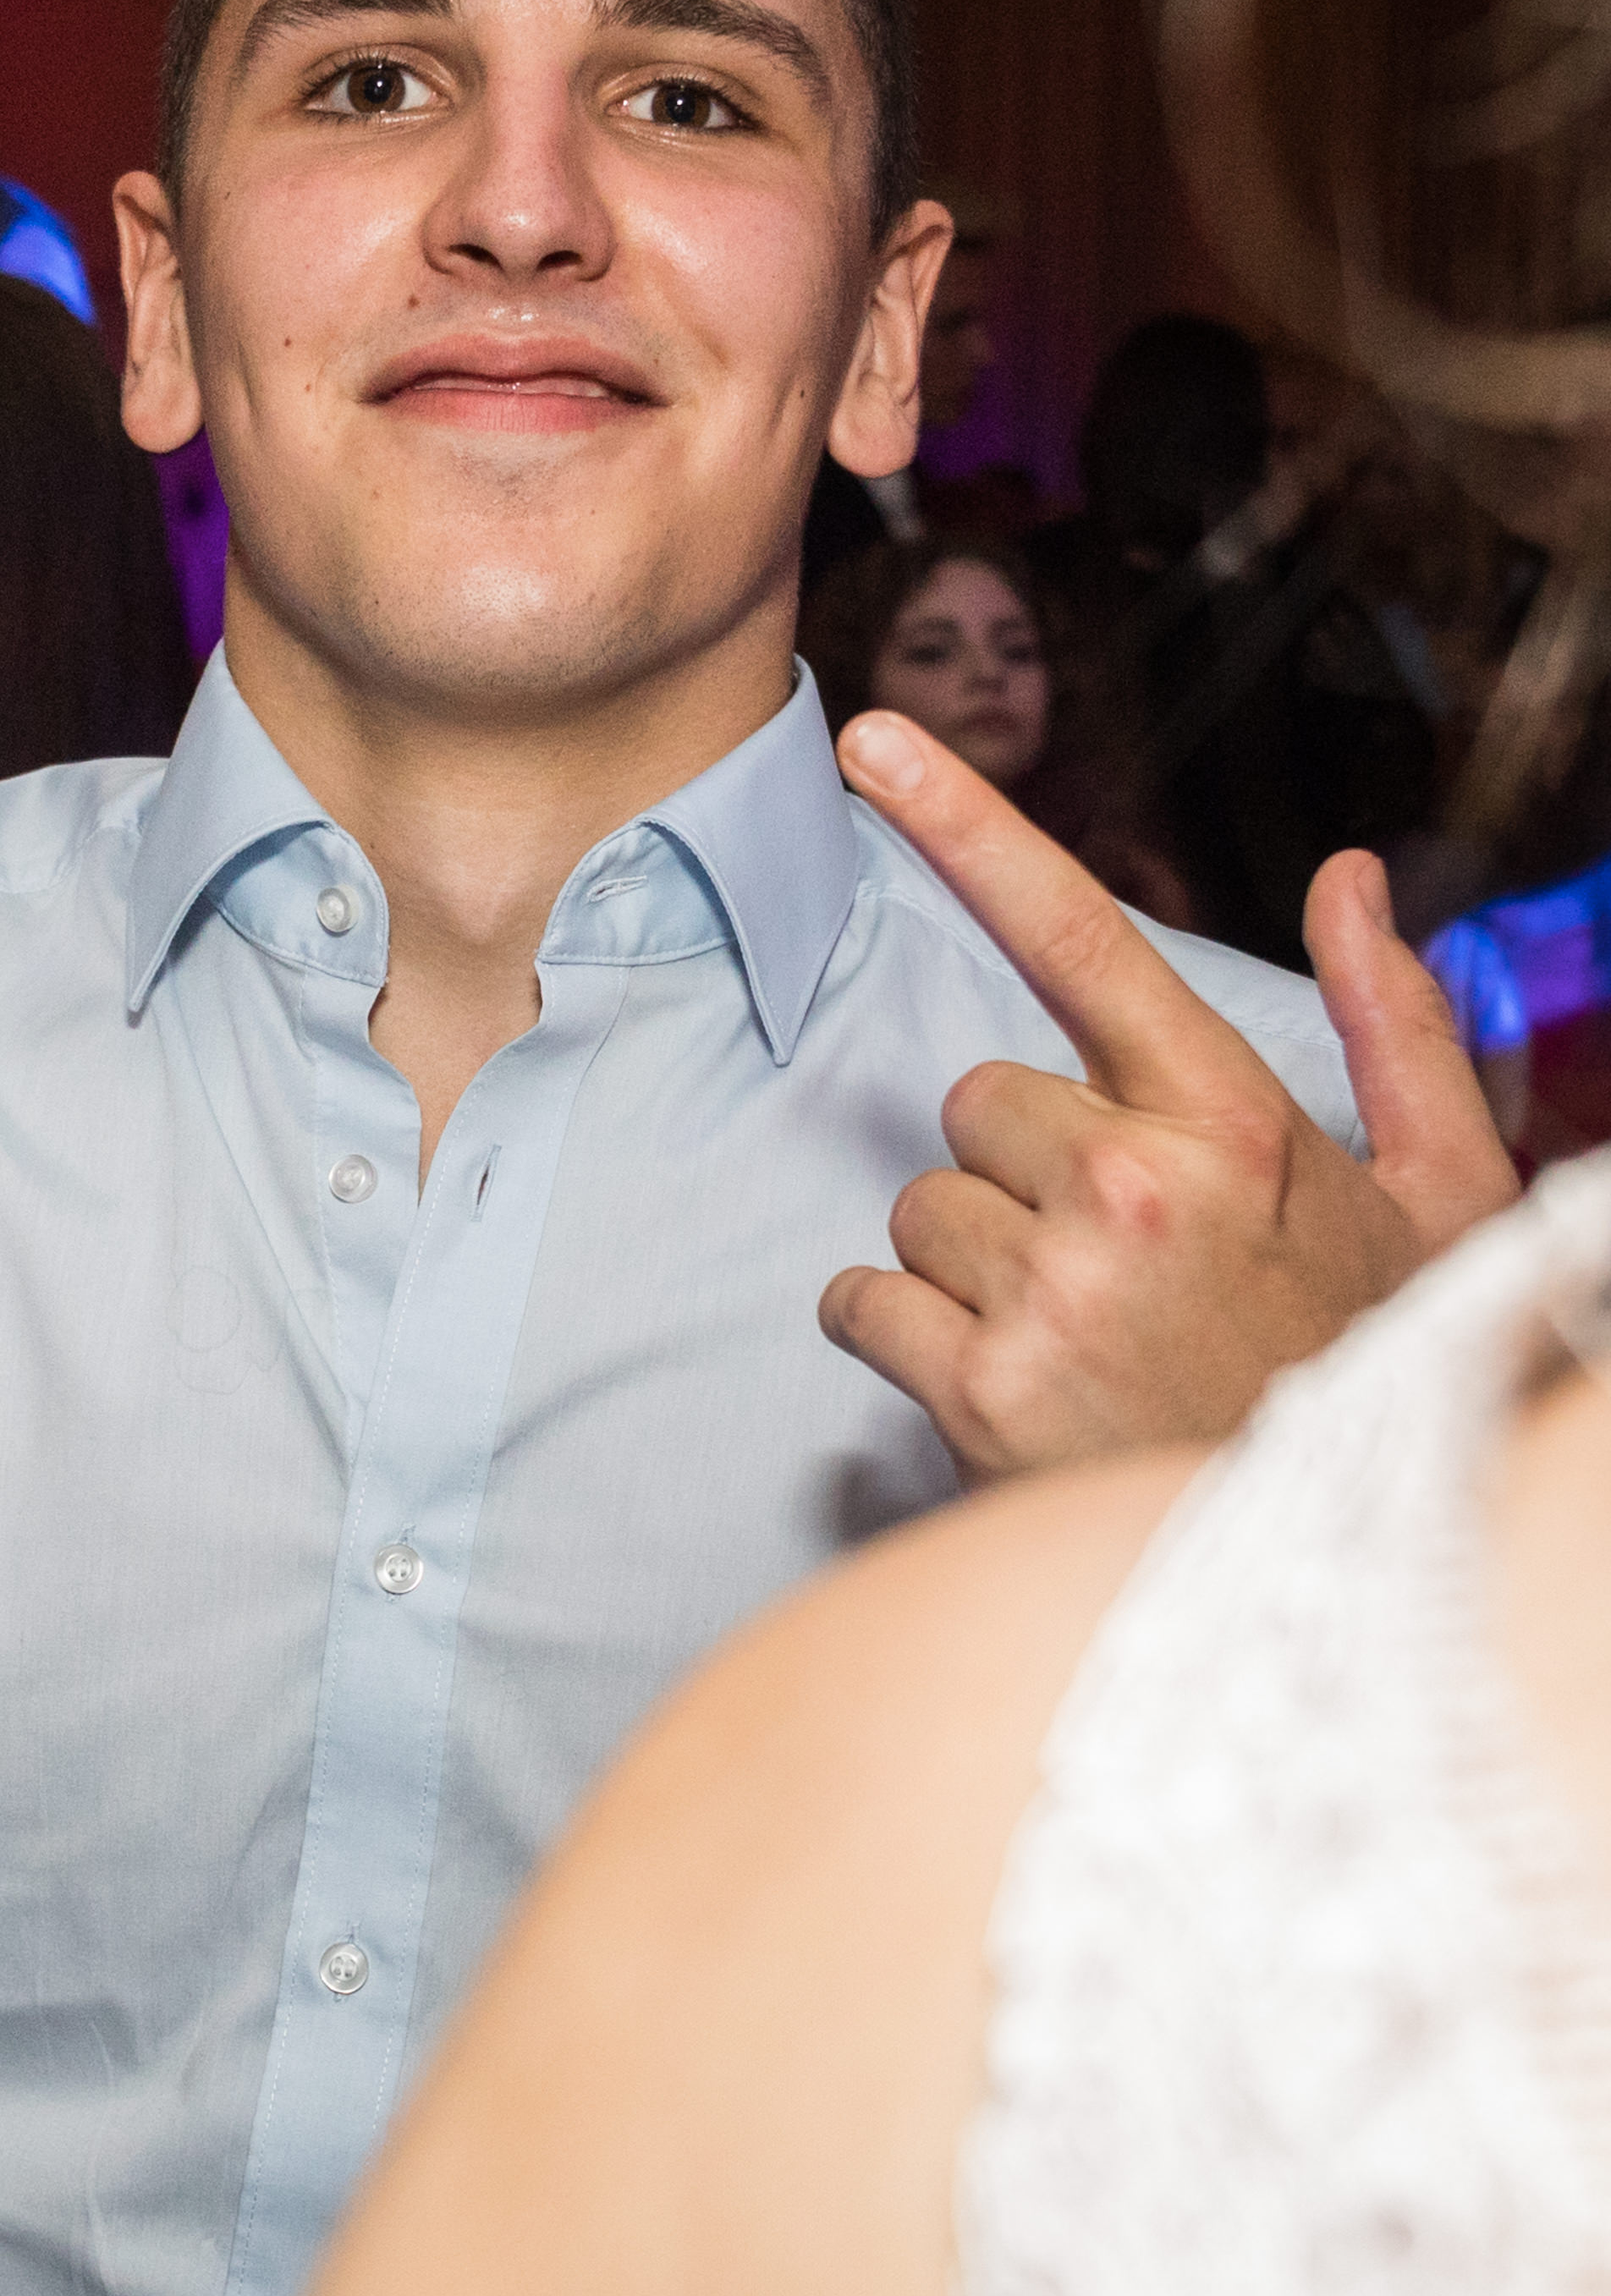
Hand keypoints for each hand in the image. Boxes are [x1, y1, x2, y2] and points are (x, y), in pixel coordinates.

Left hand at [818, 711, 1516, 1477]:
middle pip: (973, 1102)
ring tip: (1082, 1334)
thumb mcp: (1436, 1195)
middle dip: (1021, 1170)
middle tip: (1116, 1258)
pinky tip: (998, 1381)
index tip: (872, 737)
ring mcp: (1055, 1289)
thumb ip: (1395, 1026)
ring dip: (971, 1262)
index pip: (1079, 932)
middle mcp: (1136, 1187)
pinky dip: (901, 1339)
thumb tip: (1348, 878)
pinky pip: (859, 1301)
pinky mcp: (982, 1387)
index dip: (968, 821)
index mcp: (1231, 1120)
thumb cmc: (1371, 1359)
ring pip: (915, 1206)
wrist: (1335, 1558)